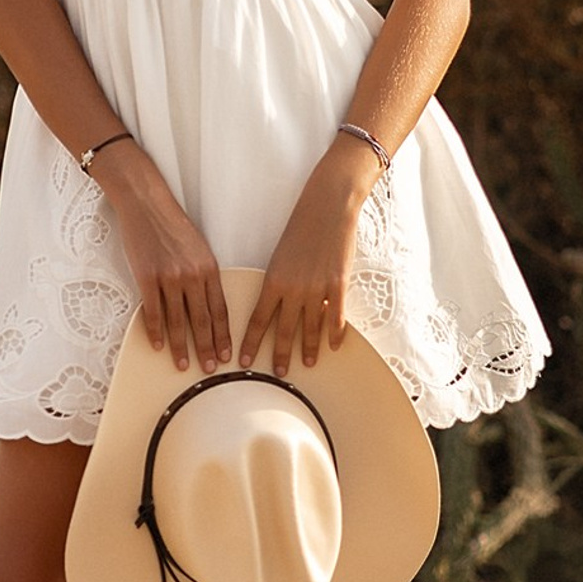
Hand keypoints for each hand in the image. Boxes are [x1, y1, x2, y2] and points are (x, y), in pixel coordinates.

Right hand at [97, 149, 230, 372]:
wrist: (146, 203)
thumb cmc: (172, 224)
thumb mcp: (198, 248)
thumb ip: (204, 275)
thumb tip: (207, 305)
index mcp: (209, 268)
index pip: (220, 310)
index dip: (224, 336)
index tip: (227, 355)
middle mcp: (192, 275)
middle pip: (202, 321)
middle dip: (207, 348)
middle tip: (210, 370)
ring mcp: (168, 277)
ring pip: (178, 321)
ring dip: (182, 347)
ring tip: (183, 365)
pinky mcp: (146, 277)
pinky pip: (153, 311)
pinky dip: (156, 331)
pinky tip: (158, 345)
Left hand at [237, 157, 372, 375]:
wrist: (327, 208)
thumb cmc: (300, 228)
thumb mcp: (280, 256)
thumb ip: (278, 282)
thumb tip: (274, 304)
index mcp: (273, 280)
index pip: (257, 320)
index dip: (250, 343)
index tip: (243, 361)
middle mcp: (293, 289)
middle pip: (283, 330)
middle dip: (279, 355)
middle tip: (278, 373)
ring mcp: (318, 288)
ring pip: (311, 328)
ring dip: (309, 348)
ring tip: (308, 364)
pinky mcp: (339, 285)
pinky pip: (336, 317)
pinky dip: (335, 333)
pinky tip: (334, 346)